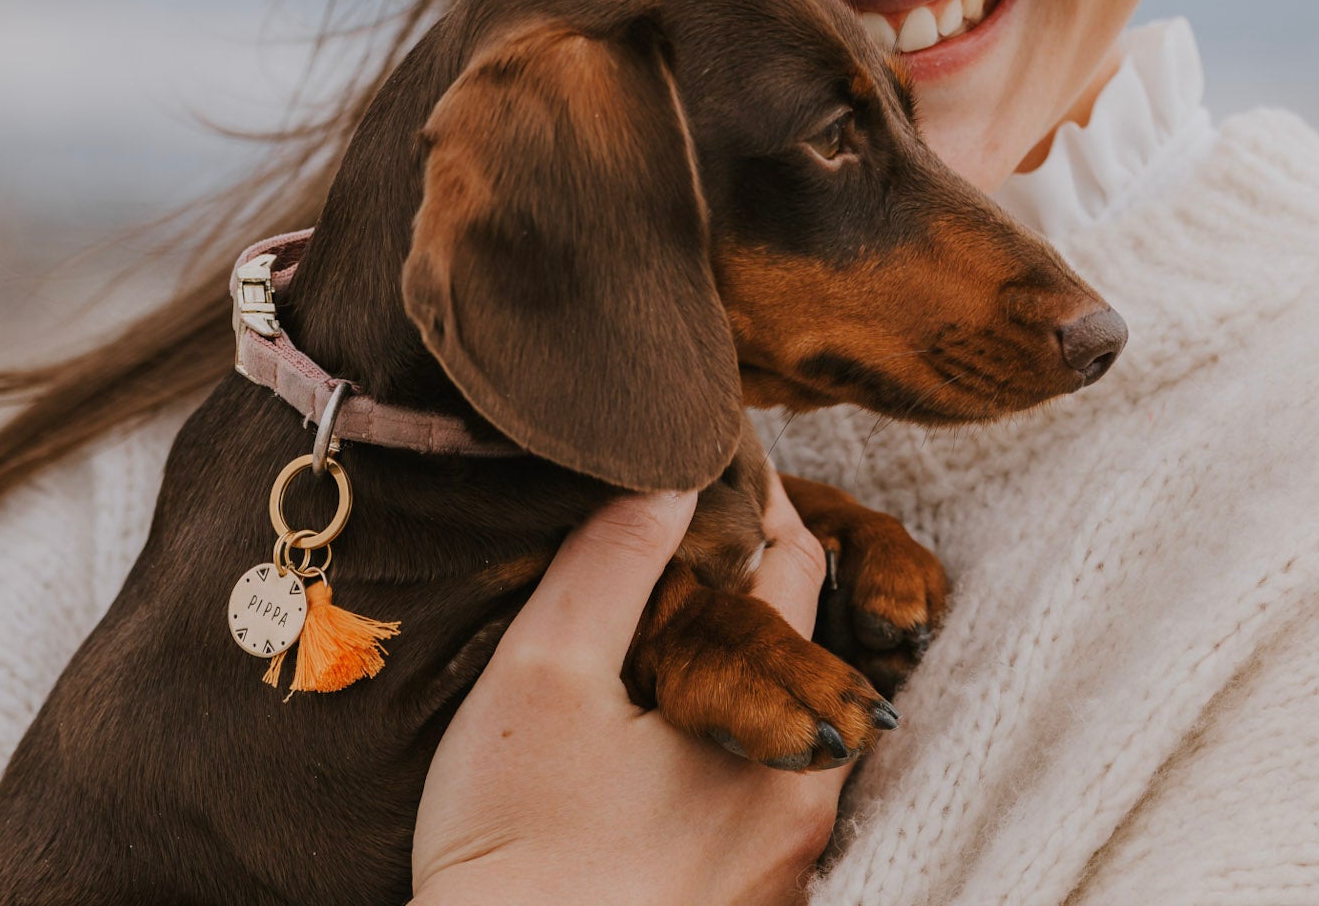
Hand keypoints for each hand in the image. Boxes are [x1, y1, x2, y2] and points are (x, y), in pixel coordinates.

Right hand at [411, 469, 839, 905]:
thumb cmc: (513, 848)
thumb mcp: (546, 676)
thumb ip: (612, 562)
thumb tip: (672, 475)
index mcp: (778, 738)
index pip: (797, 567)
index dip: (750, 499)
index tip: (706, 454)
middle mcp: (805, 807)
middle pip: (797, 647)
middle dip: (745, 582)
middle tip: (677, 526)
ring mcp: (780, 872)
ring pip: (775, 720)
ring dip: (730, 665)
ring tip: (659, 618)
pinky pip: (750, 792)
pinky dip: (718, 739)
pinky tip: (652, 728)